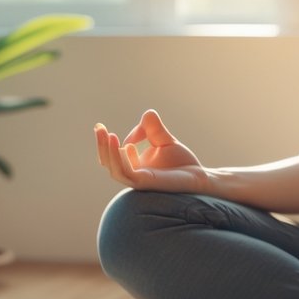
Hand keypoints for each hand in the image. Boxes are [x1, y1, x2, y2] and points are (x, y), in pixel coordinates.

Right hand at [94, 109, 208, 191]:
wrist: (199, 176)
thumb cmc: (182, 162)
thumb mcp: (164, 140)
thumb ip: (153, 128)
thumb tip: (147, 114)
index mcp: (133, 167)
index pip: (113, 156)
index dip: (106, 142)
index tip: (104, 126)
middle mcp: (133, 175)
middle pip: (109, 164)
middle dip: (102, 146)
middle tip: (99, 128)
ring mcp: (140, 181)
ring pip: (116, 171)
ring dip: (110, 153)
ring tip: (109, 135)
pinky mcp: (149, 183)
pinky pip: (130, 174)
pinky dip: (123, 161)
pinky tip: (126, 145)